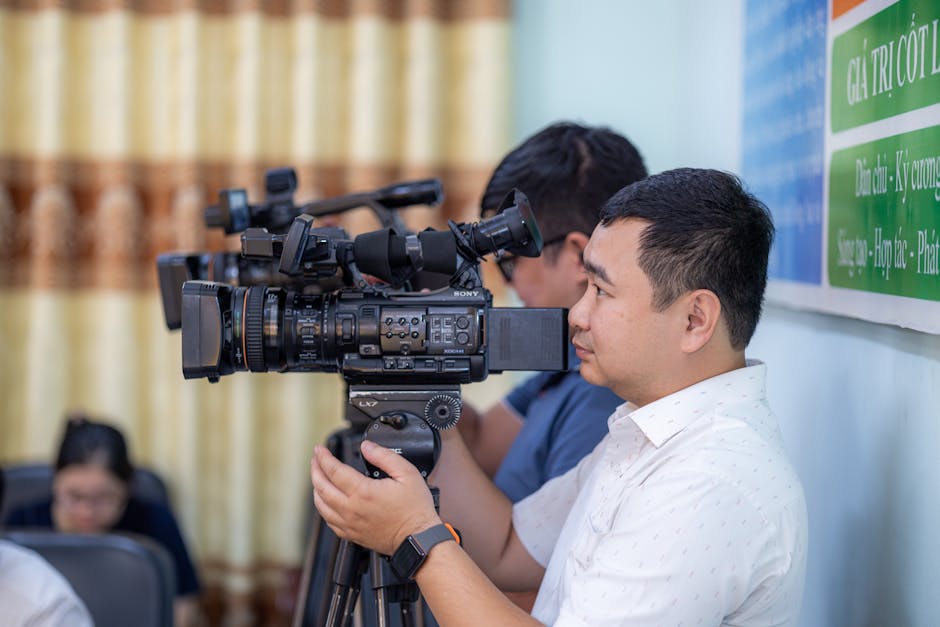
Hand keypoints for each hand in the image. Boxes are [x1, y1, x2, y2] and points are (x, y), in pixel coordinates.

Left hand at [310, 440, 441, 555]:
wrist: (417, 539)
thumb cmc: (415, 509)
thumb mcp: (407, 473)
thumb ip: (384, 457)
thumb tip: (367, 447)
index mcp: (363, 492)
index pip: (334, 470)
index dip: (324, 457)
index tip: (320, 449)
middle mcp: (352, 509)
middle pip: (322, 487)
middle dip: (315, 469)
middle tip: (316, 459)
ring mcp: (350, 524)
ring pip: (321, 505)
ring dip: (316, 488)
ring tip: (318, 477)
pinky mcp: (352, 534)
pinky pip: (328, 521)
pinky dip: (322, 508)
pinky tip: (325, 501)